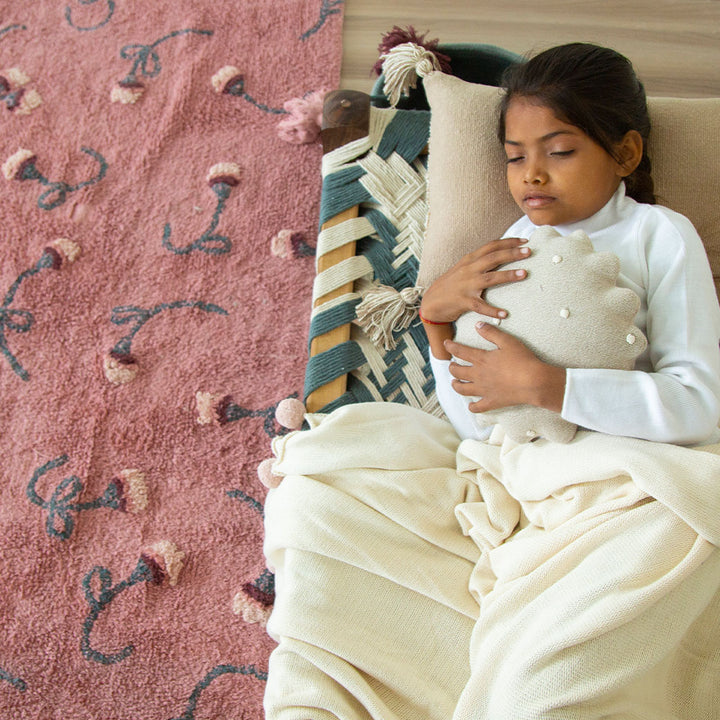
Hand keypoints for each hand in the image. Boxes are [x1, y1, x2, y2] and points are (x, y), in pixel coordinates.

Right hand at [419, 237, 530, 324]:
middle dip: (512, 254)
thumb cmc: (450, 286)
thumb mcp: (463, 269)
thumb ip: (479, 261)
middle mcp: (468, 270)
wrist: (431, 303)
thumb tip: (499, 254)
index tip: (524, 241)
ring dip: (508, 275)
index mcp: (469, 260)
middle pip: (493, 258)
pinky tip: (504, 314)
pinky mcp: (463, 302)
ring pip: (490, 278)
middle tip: (529, 252)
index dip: (508, 242)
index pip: (491, 246)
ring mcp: (466, 286)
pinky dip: (493, 310)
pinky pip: (480, 306)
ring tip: (524, 273)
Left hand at [444, 322, 565, 412]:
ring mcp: (484, 390)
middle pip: (457, 371)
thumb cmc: (523, 360)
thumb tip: (478, 325)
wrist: (534, 382)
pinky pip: (477, 407)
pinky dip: (472, 407)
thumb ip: (491, 332)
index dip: (450, 347)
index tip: (445, 344)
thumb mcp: (507, 341)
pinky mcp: (492, 402)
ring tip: (455, 382)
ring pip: (462, 389)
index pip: (460, 351)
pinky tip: (471, 405)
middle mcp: (478, 375)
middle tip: (452, 364)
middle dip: (452, 367)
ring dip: (456, 385)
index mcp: (481, 360)